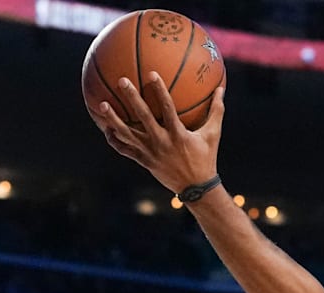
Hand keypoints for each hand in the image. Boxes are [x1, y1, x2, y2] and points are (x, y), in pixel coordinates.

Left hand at [92, 71, 224, 193]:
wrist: (196, 188)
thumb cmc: (206, 158)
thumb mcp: (213, 134)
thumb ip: (216, 110)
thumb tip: (221, 89)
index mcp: (178, 134)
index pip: (167, 107)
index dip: (159, 90)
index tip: (151, 74)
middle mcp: (161, 142)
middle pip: (142, 117)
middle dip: (132, 97)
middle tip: (121, 81)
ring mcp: (150, 152)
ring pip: (127, 134)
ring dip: (113, 119)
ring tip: (102, 105)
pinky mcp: (143, 161)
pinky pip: (125, 150)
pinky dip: (114, 140)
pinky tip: (106, 129)